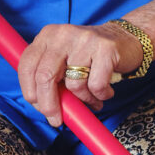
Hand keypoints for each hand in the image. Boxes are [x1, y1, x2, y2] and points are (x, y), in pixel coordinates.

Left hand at [16, 22, 140, 126]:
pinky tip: (105, 92)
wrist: (127, 39)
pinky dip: (100, 95)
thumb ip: (50, 77)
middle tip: (56, 119)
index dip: (30, 91)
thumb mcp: (64, 58)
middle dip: (49, 104)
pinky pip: (96, 85)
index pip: (27, 66)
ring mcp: (84, 39)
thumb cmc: (90, 55)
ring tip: (92, 100)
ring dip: (83, 100)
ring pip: (73, 84)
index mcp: (47, 35)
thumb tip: (43, 108)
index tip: (39, 107)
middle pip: (45, 76)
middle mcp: (62, 34)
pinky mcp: (105, 48)